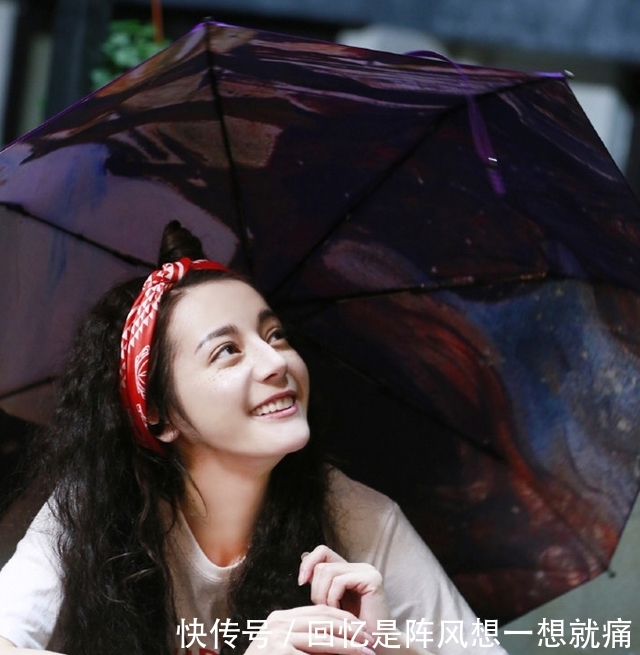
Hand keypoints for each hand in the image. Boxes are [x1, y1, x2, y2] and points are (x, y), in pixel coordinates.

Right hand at [245, 604, 374, 654]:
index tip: (361, 628)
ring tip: (368, 650)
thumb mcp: (288, 649)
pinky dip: (338, 653)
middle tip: (371, 637)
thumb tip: (340, 641)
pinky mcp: (280, 650)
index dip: (342, 618)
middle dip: (350, 628)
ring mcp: (277, 636)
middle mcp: (278, 623)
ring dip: (349, 644)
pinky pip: (316, 651)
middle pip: (323, 620)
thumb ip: (308, 641)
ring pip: (322, 636)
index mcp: (280, 619)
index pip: (318, 612)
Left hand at [298, 545, 390, 633]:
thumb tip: (304, 556)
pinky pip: (340, 581)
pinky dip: (332, 598)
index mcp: (349, 569)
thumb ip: (320, 580)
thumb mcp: (329, 601)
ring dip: (322, 596)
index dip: (308, 563)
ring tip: (330, 612)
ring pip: (328, 571)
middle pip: (322, 564)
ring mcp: (367, 571)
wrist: (372, 647)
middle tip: (322, 608)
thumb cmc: (350, 629)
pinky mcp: (372, 579)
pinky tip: (338, 613)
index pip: (322, 551)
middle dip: (315, 589)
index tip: (301, 582)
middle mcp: (359, 566)